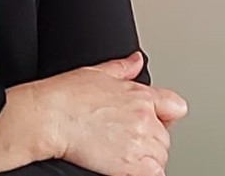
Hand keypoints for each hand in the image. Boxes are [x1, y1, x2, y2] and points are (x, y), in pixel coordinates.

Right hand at [33, 51, 187, 175]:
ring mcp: (139, 142)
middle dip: (150, 140)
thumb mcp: (96, 73)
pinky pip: (154, 175)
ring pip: (160, 158)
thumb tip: (137, 60)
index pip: (175, 107)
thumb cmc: (65, 95)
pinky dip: (145, 173)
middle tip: (125, 139)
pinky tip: (125, 168)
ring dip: (146, 159)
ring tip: (121, 154)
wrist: (49, 116)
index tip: (154, 121)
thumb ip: (123, 68)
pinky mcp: (131, 165)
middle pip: (165, 137)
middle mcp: (145, 118)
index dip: (165, 116)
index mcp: (140, 94)